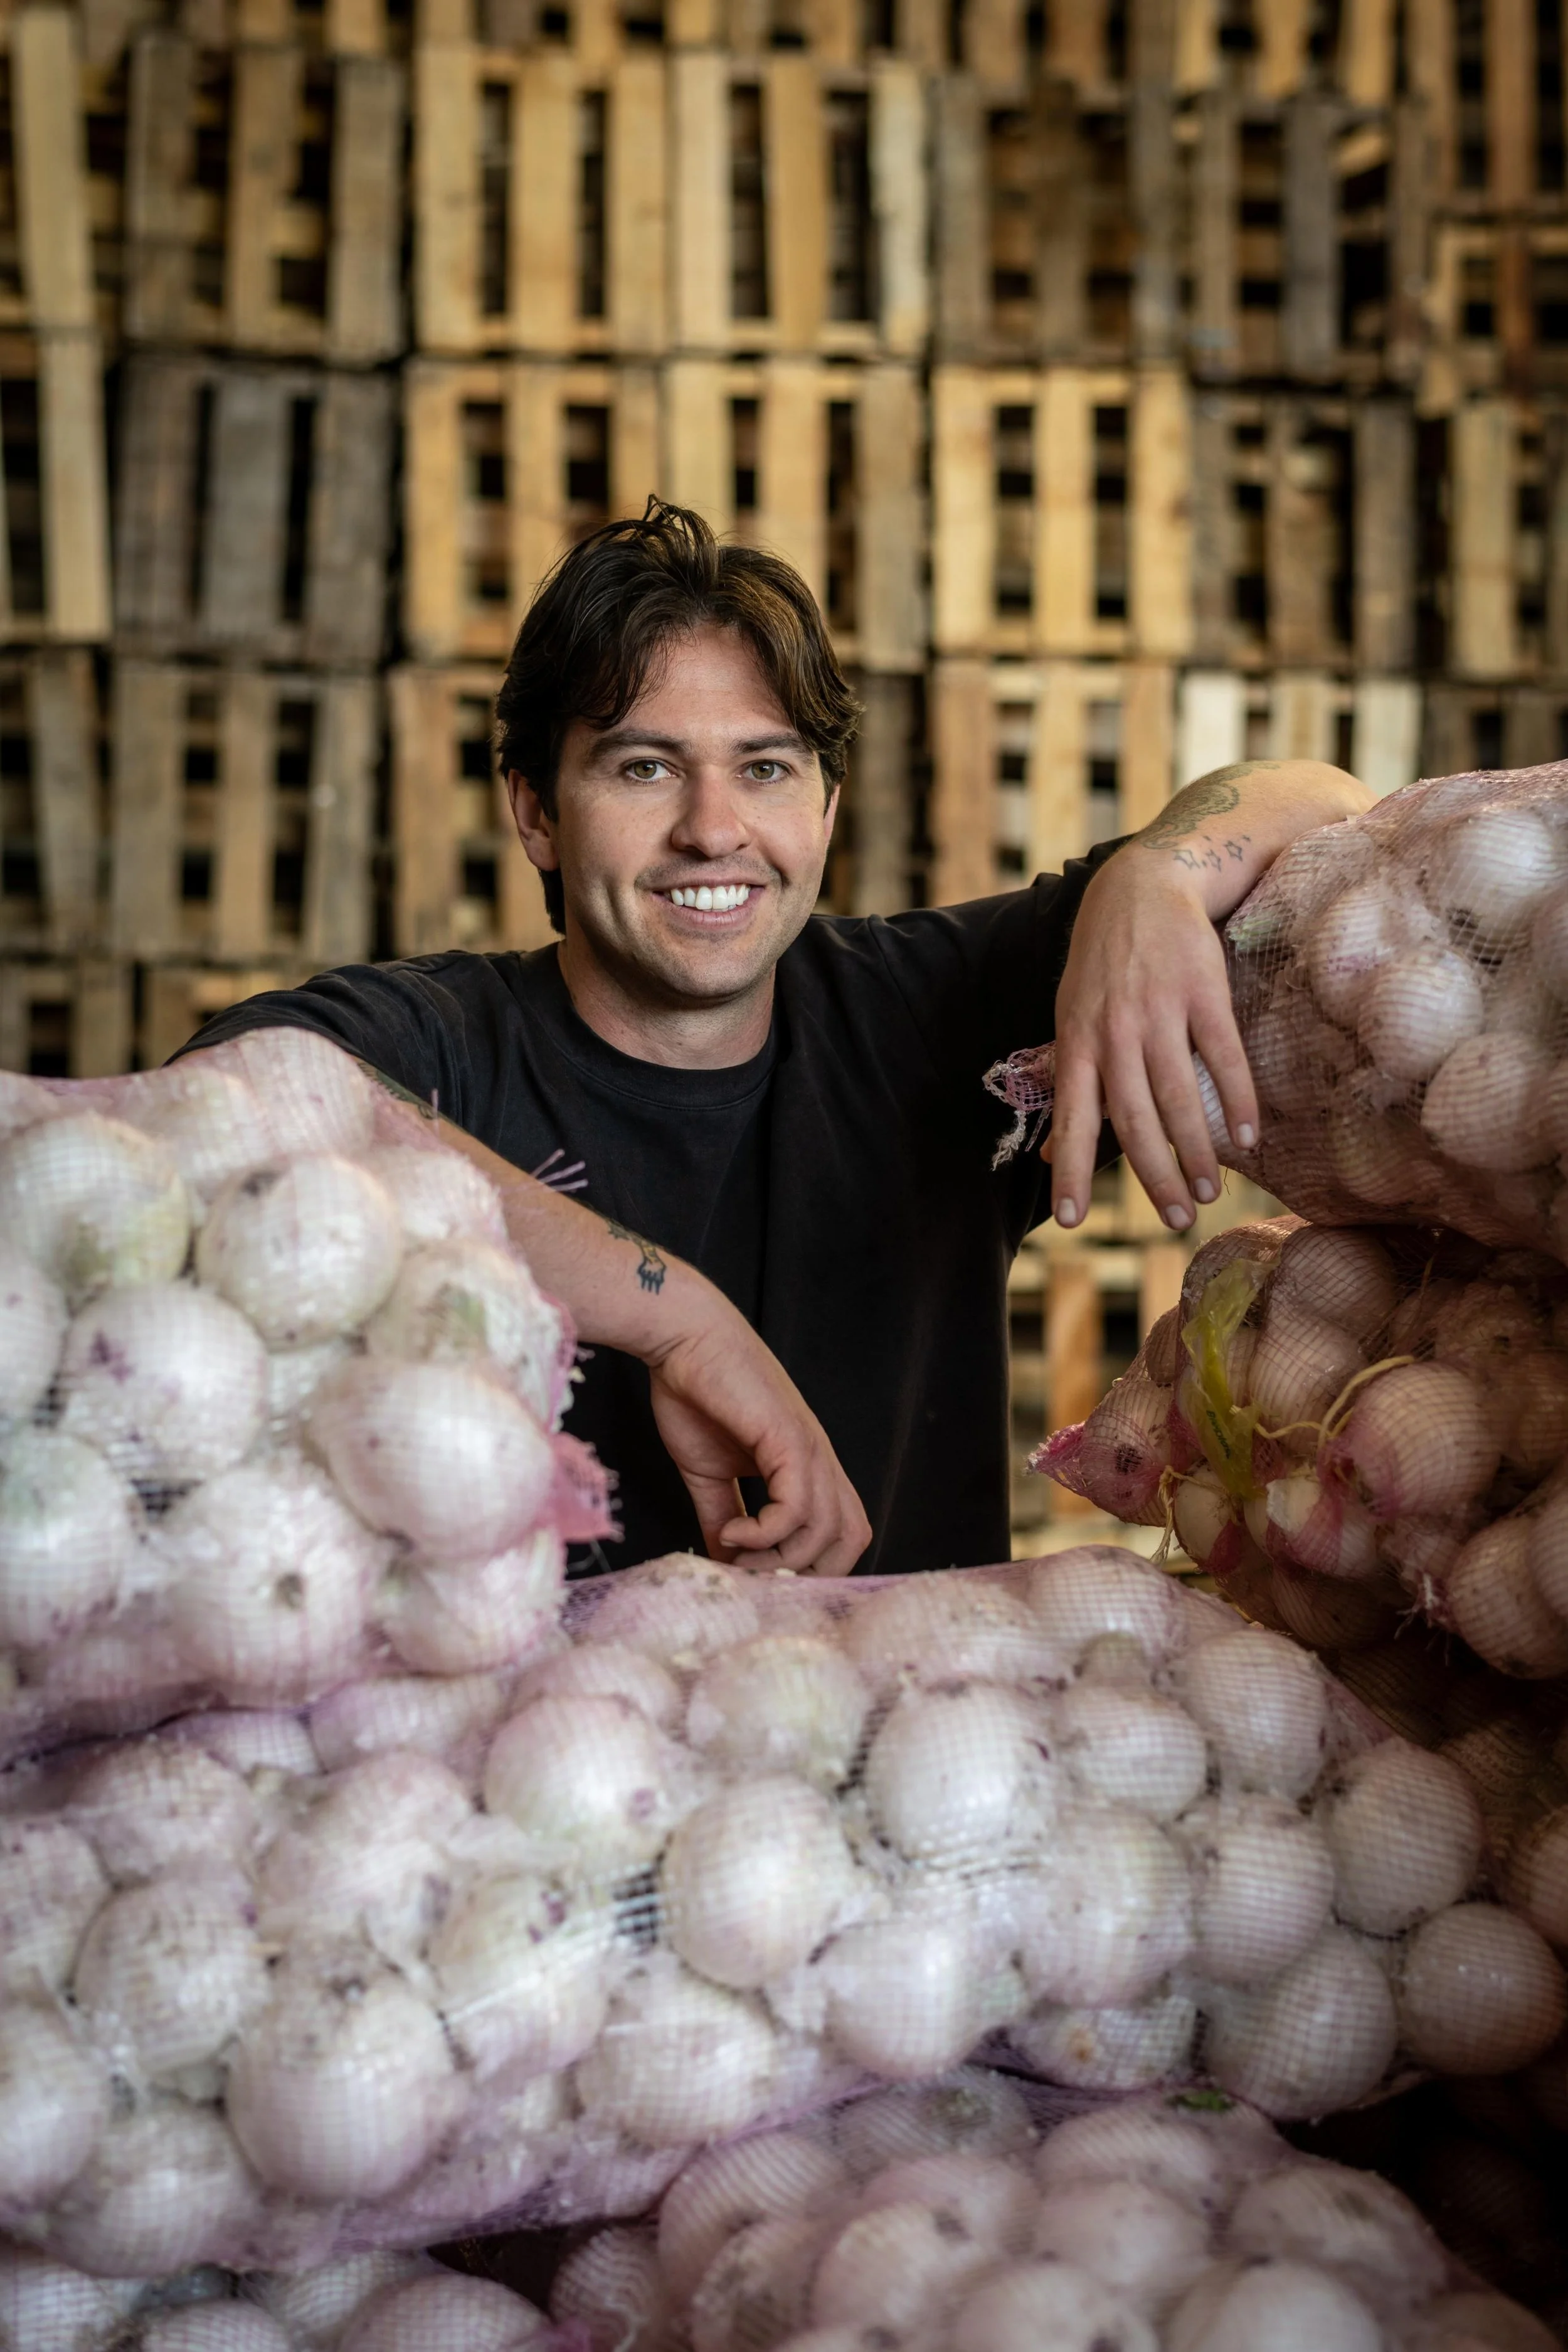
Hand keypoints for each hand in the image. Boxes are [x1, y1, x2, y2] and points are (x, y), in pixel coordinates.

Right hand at [647, 1309, 871, 1575]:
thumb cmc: (695, 1396)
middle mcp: (819, 1459)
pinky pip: (797, 1506)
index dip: (812, 1564)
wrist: (683, 1340)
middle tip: (754, 1575)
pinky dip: (765, 1533)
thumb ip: (723, 1516)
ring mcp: (808, 1447)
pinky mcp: (788, 1438)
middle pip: (852, 1536)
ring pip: (828, 1528)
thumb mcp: (709, 1474)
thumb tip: (724, 1561)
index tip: (760, 1575)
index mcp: (807, 1466)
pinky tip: (732, 1533)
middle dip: (806, 1572)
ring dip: (779, 1558)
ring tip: (735, 1554)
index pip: (843, 1531)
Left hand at [1046, 852, 1256, 1233]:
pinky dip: (1237, 1098)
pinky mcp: (1203, 990)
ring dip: (1196, 1150)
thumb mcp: (1071, 1020)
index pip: (1072, 1117)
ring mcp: (1159, 1009)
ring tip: (1209, 1192)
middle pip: (1133, 1118)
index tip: (1072, 1220)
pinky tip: (1249, 1135)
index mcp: (1078, 1042)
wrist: (1143, 885)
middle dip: (1153, 1177)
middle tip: (1176, 1221)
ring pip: (1178, 1095)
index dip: (1071, 1169)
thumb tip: (1052, 1155)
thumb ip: (1070, 1087)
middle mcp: (1114, 1031)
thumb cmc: (1104, 965)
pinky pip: (1223, 1054)